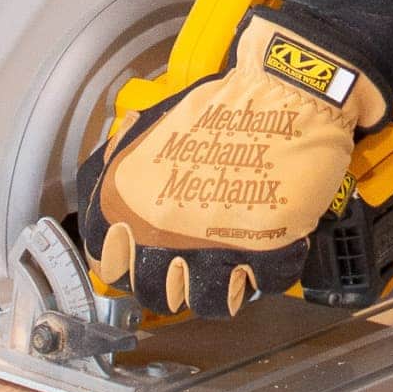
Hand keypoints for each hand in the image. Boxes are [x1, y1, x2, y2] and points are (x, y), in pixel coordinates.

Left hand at [75, 12, 389, 317]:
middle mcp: (169, 232)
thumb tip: (106, 179)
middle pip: (157, 294)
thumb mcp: (152, 121)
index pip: (107, 263)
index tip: (137, 255)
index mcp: (134, 202)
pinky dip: (270, 271)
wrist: (286, 88)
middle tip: (188, 263)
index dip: (122, 262)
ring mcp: (220, 245)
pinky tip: (269, 248)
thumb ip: (122, 155)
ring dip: (220, 290)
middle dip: (170, 285)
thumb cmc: (221, 104)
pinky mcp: (272, 249)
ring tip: (231, 267)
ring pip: (210, 303)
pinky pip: (266, 284)